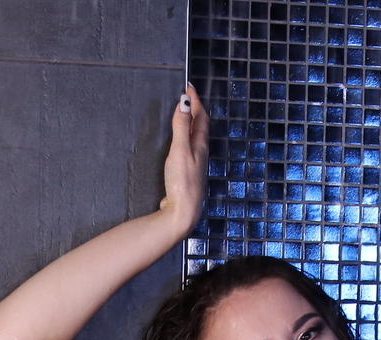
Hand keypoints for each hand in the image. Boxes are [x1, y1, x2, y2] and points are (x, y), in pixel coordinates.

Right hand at [160, 82, 209, 231]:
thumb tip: (184, 101)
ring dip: (191, 125)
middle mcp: (201, 154)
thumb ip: (181, 126)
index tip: (188, 86)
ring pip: (196, 139)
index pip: (201, 117)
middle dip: (195, 110)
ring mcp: (195, 165)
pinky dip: (184, 139)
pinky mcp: (188, 175)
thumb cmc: (182, 182)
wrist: (183, 212)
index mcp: (201, 146)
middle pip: (201, 127)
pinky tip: (179, 144)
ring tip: (184, 116)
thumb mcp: (180, 150)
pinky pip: (188, 150)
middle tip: (187, 97)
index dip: (196, 101)